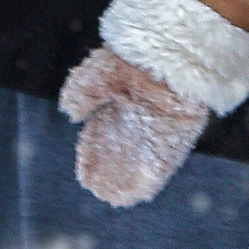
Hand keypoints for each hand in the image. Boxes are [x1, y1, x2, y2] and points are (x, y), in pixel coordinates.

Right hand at [59, 44, 202, 207]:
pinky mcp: (178, 137)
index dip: (92, 154)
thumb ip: (85, 91)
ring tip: (110, 195)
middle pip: (119, 151)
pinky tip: (136, 193)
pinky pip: (163, 163)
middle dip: (108, 170)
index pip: (102, 135)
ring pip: (139, 161)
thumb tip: (70, 113)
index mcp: (121, 104)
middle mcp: (138, 120)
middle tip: (96, 187)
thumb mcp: (105, 72)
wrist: (175, 53)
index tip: (84, 171)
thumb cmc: (139, 58)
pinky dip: (149, 178)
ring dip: (125, 178)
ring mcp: (158, 130)